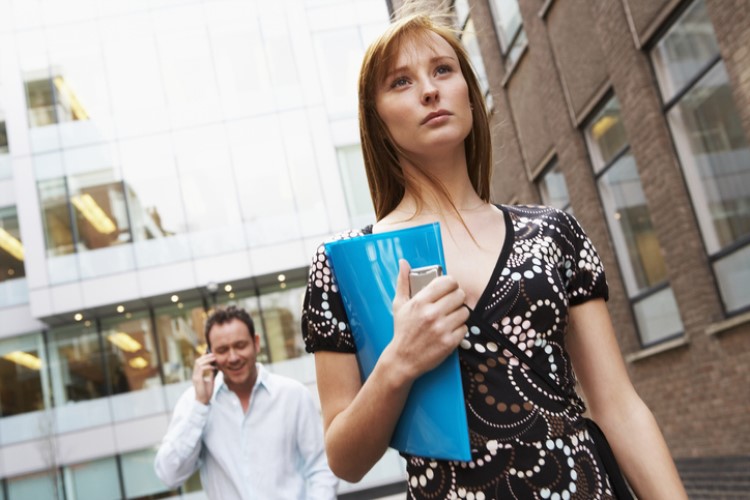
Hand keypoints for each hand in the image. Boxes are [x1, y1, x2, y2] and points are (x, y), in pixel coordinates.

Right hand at [192, 352, 216, 404]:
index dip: (204, 357)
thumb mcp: (211, 380)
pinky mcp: (197, 379)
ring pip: (199, 363)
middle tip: (214, 355)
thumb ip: (212, 373)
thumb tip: (216, 367)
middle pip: (198, 361)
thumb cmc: (207, 391)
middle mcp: (195, 374)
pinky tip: (214, 368)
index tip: (211, 353)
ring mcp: (195, 376)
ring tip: (214, 359)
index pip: (198, 362)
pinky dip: (208, 367)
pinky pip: (202, 369)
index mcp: (197, 374)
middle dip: (206, 356)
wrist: (203, 401)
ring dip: (207, 360)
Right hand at [387, 259, 468, 381]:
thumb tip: (404, 262)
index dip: (451, 283)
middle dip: (457, 298)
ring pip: (465, 311)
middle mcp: (431, 313)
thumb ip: (403, 282)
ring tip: (450, 318)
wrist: (403, 360)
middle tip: (451, 304)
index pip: (447, 282)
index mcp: (420, 301)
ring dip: (459, 314)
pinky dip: (459, 329)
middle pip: (459, 295)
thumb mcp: (399, 305)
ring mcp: (441, 329)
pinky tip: (450, 330)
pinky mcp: (449, 342)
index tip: (449, 288)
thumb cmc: (402, 331)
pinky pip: (465, 328)